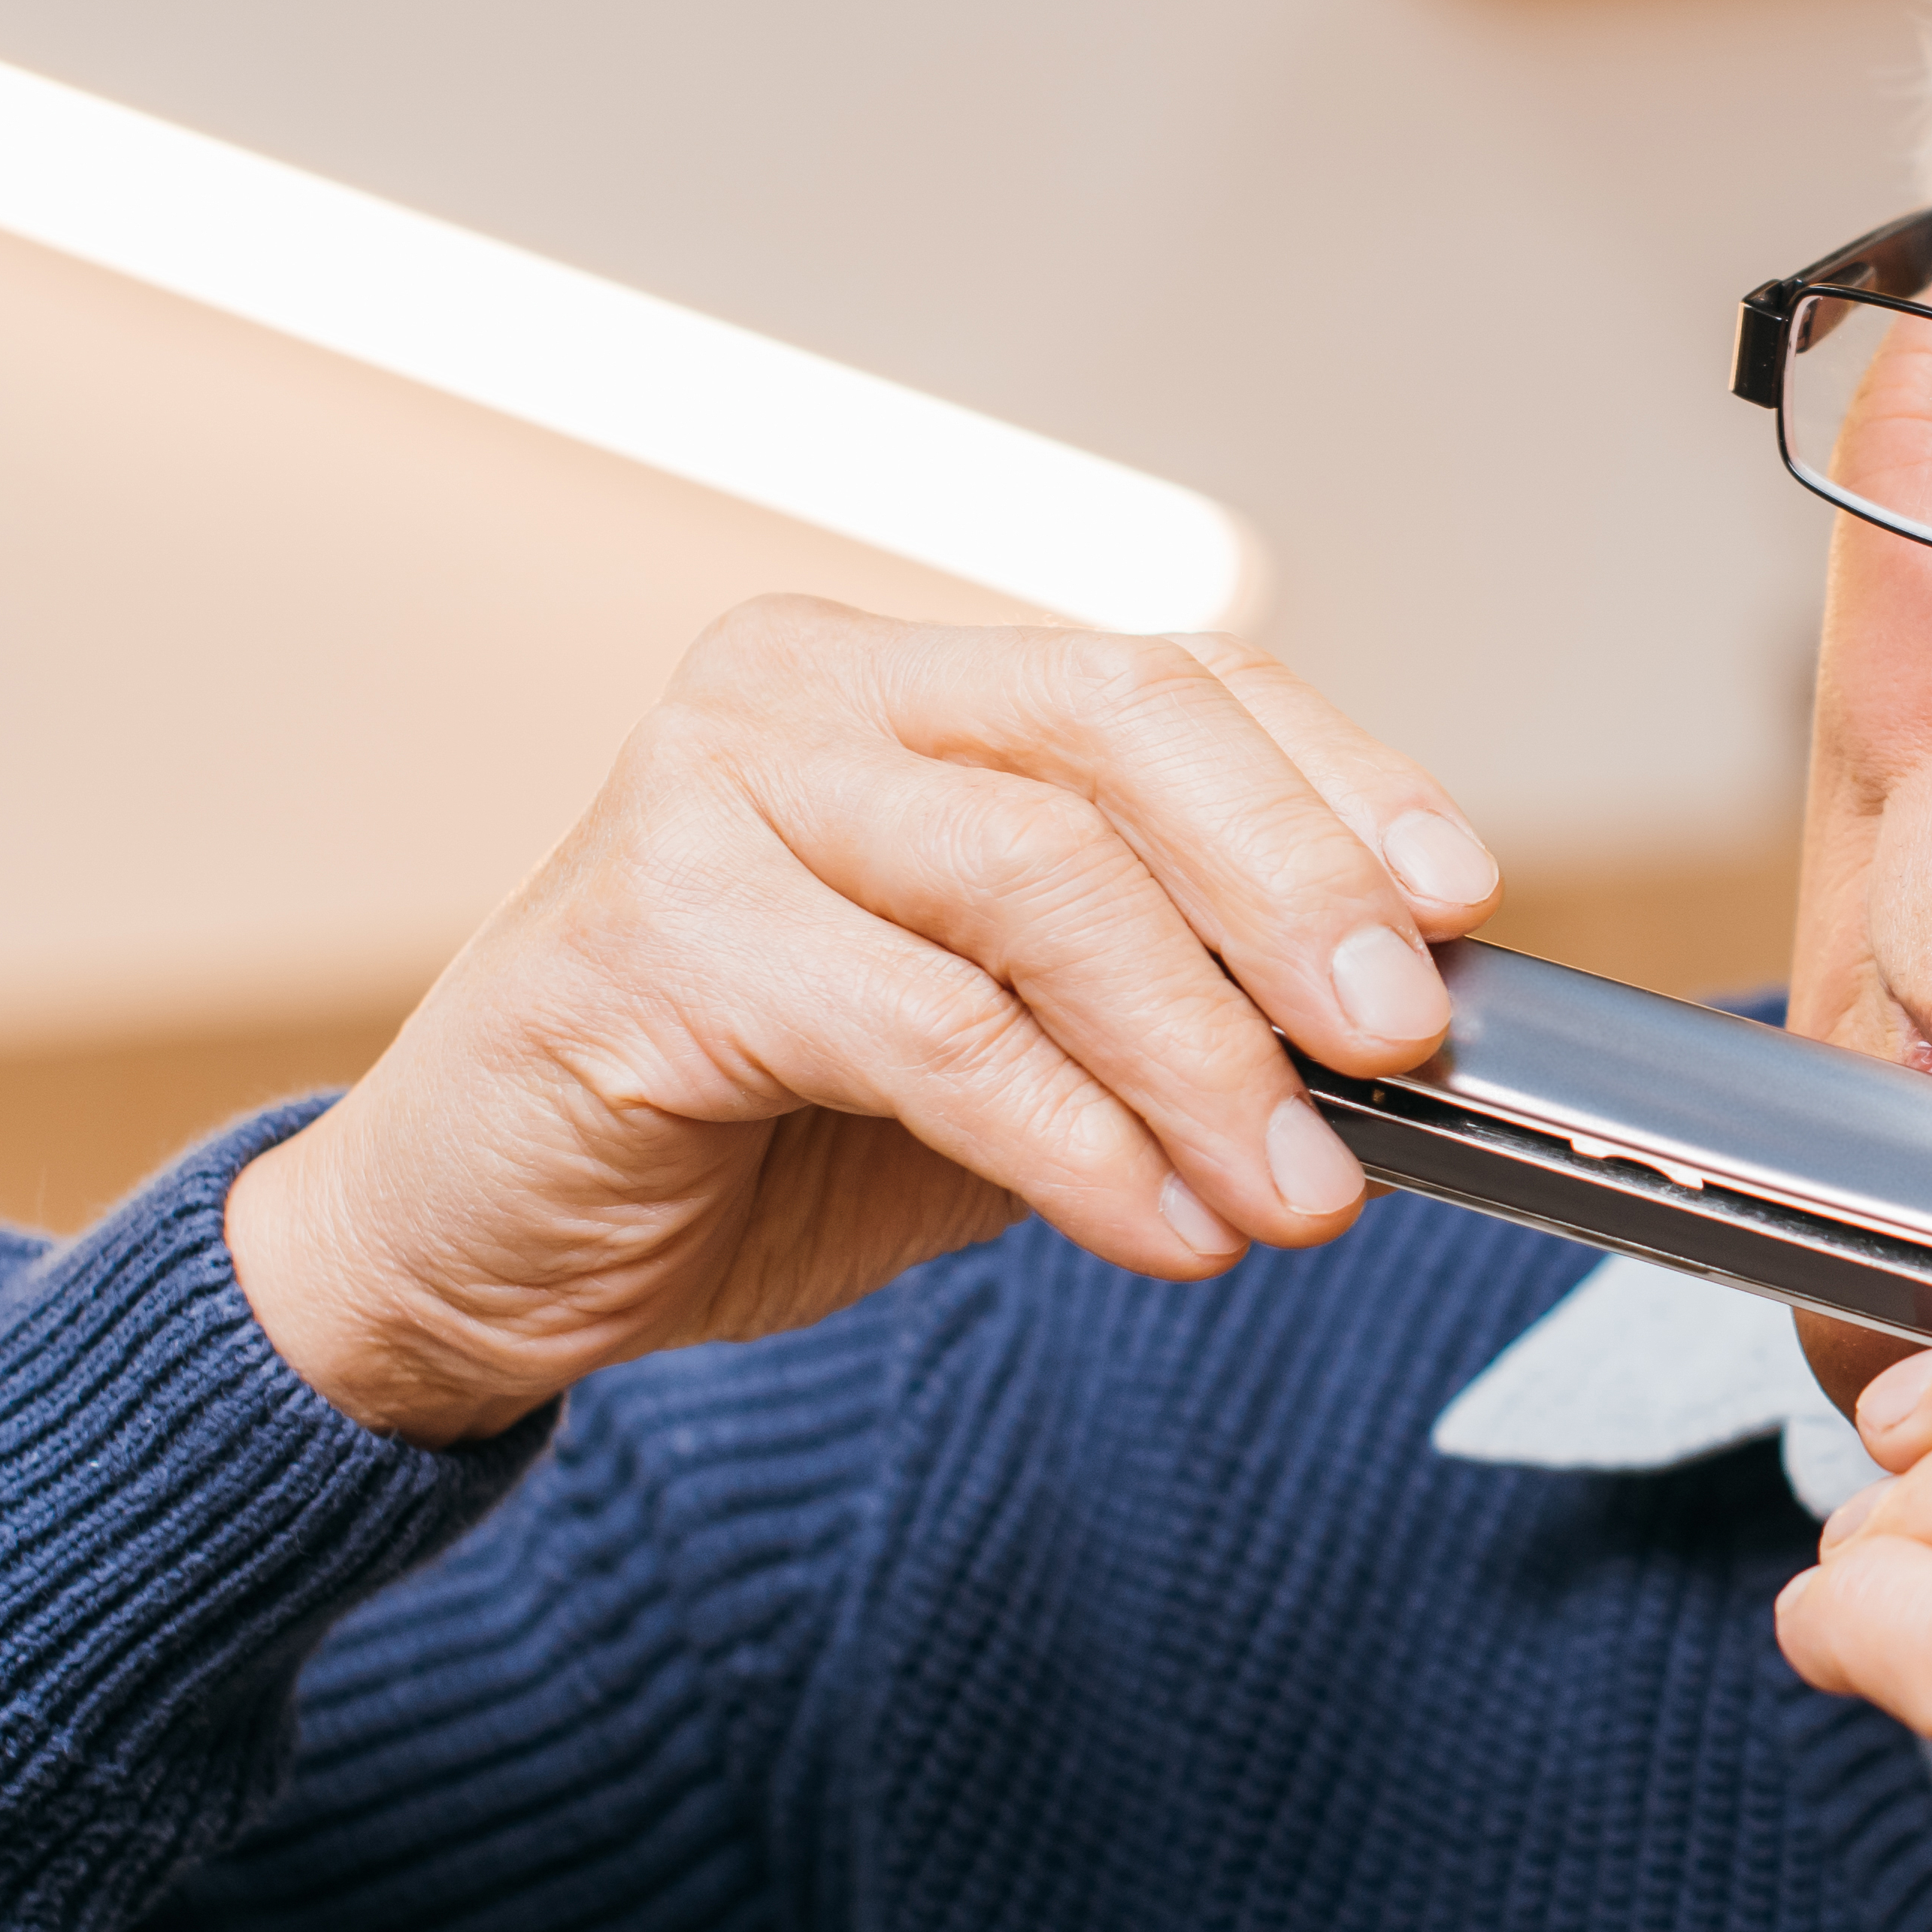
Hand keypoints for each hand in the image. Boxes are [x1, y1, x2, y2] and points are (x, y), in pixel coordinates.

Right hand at [223, 595, 1497, 1440]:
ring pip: (1038, 880)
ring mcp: (705, 792)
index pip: (1169, 681)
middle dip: (1295, 887)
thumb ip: (1155, 1000)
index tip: (1461, 904)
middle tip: (1402, 1041)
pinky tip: (1162, 1228)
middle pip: (1119, 731)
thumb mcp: (1004, 1046)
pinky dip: (1078, 1140)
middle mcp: (798, 688)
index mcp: (898, 680)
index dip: (1334, 782)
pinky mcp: (644, 936)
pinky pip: (928, 1029)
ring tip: (1296, 1192)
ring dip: (1202, 1052)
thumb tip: (1387, 1034)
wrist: (470, 1251)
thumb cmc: (745, 1133)